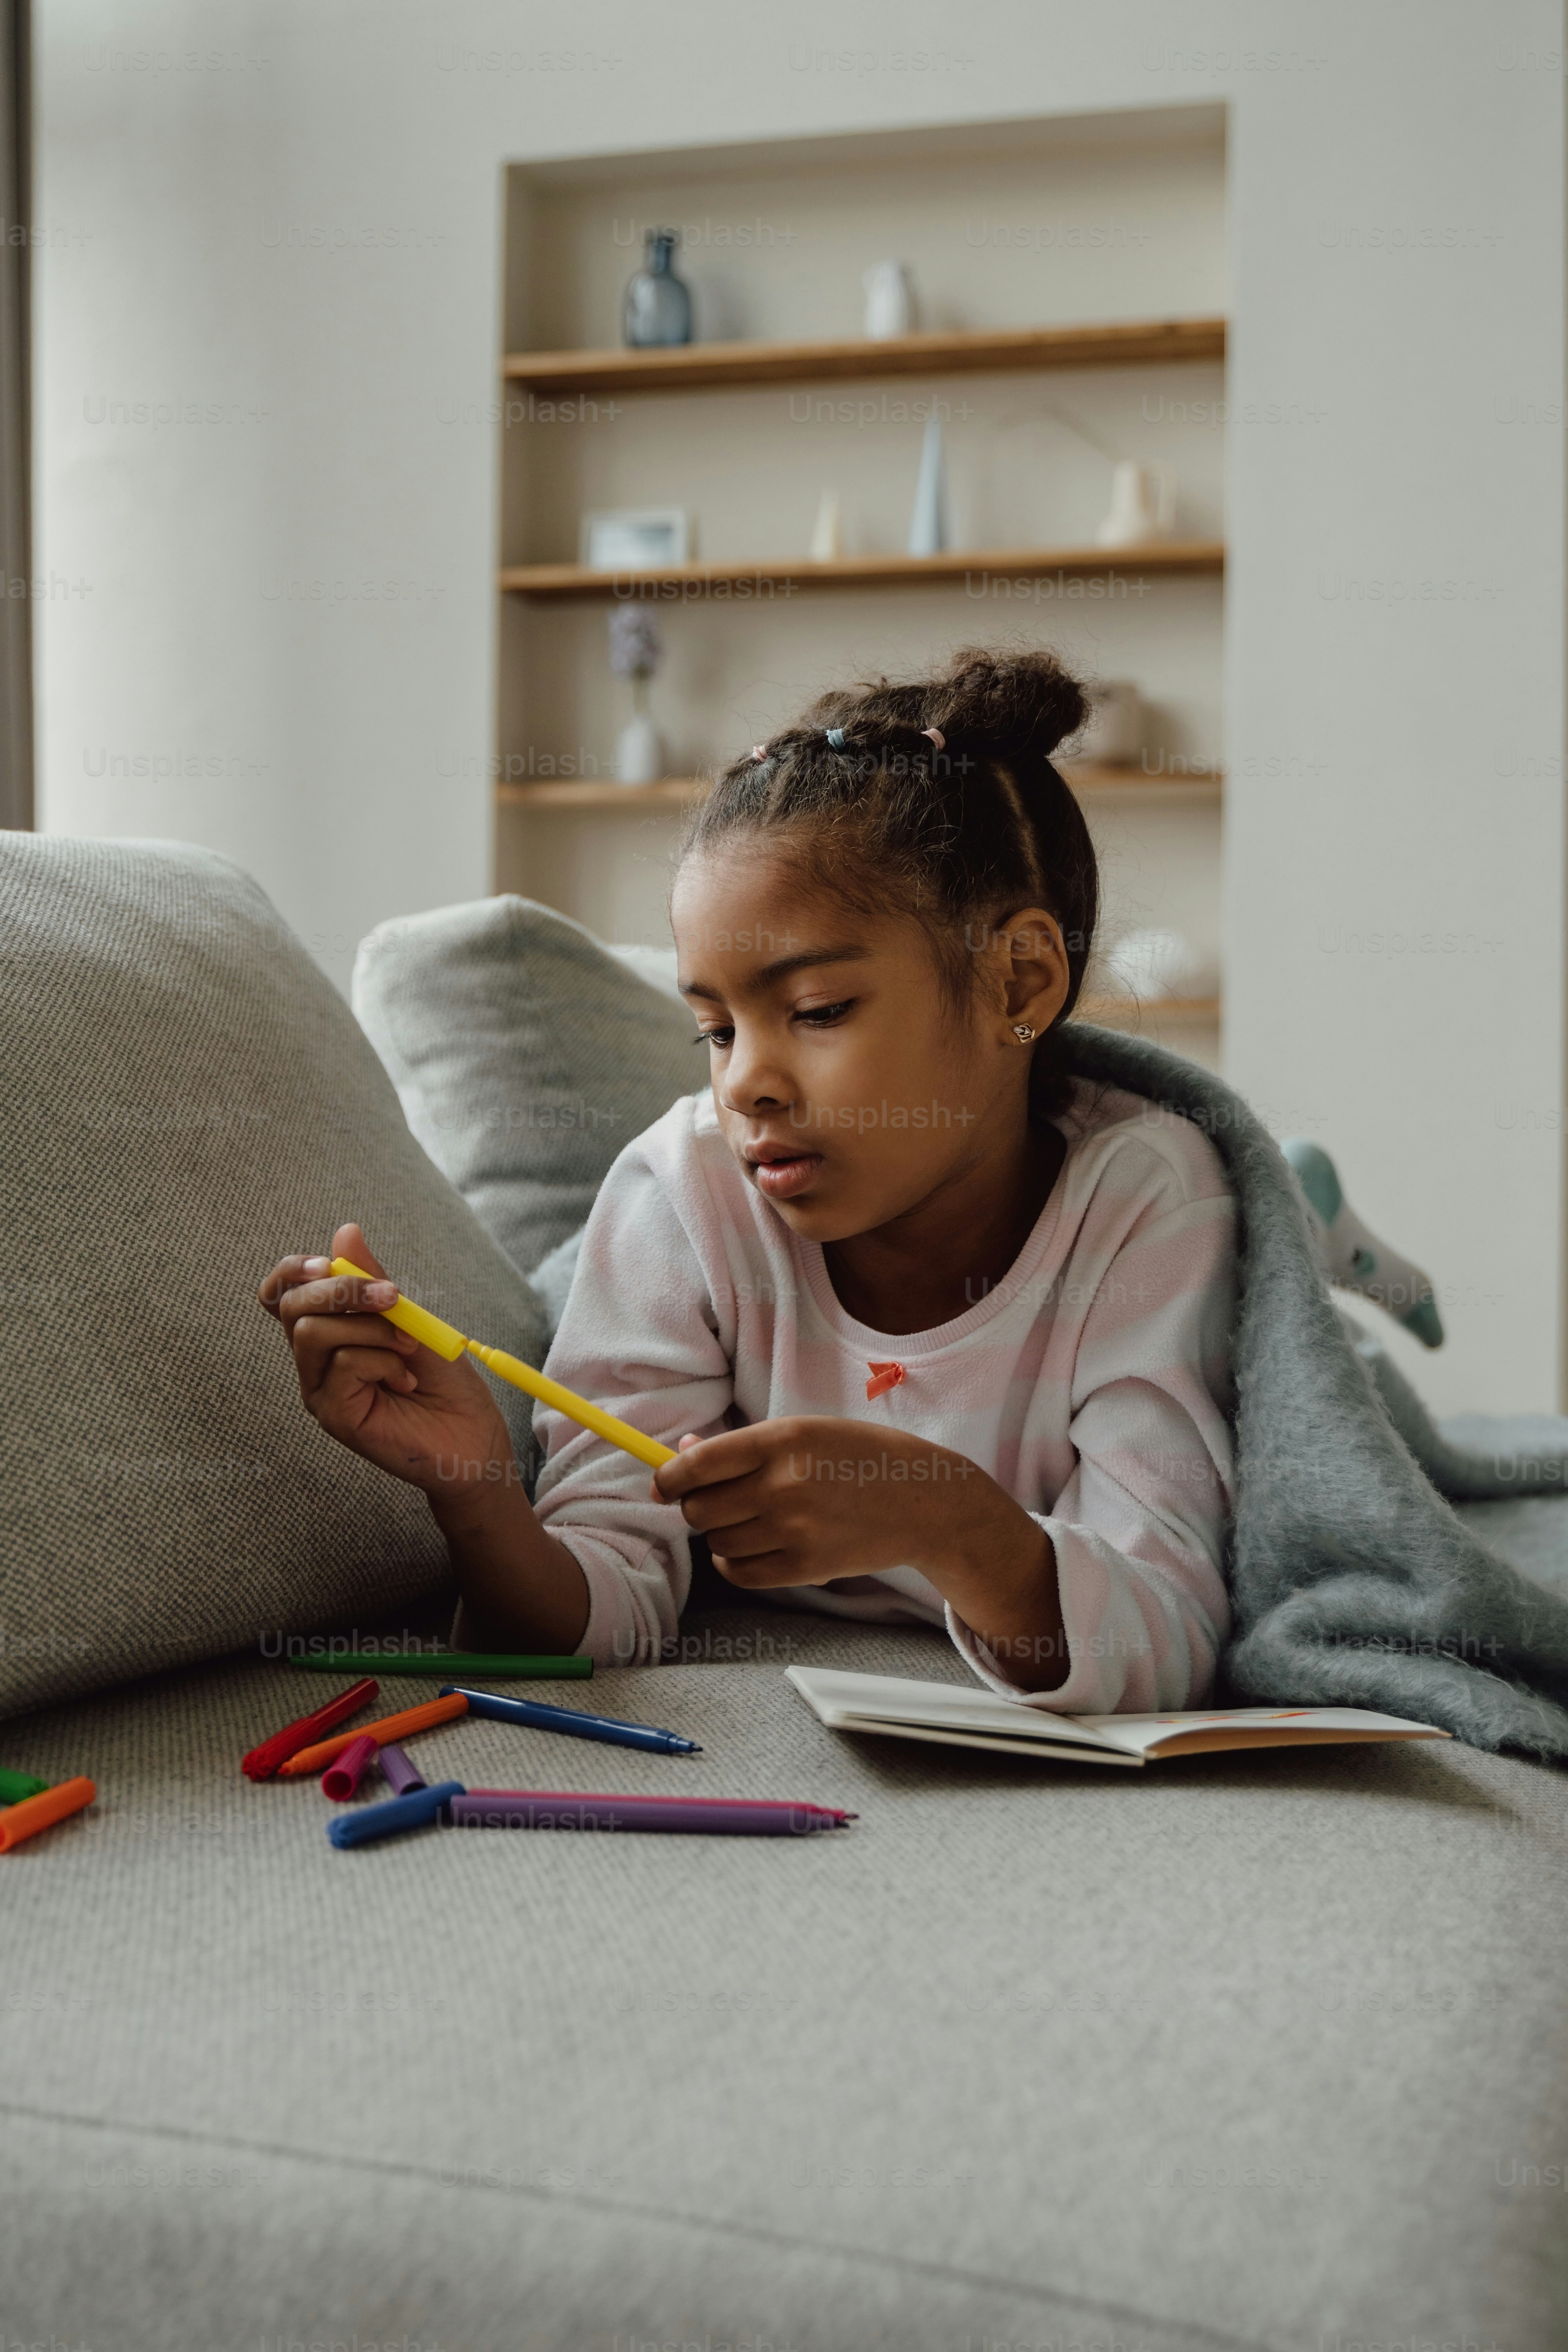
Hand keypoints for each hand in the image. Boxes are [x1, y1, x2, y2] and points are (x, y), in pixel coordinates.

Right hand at [258, 1221, 514, 1499]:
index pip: (280, 1293)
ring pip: (313, 1333)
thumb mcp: (411, 1318)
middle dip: (343, 1289)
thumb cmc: (443, 1378)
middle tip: (394, 1298)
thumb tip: (345, 1232)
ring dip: (370, 1328)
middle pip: (291, 1306)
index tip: (331, 1262)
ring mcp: (319, 1390)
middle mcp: (314, 1362)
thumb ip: (374, 1281)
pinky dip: (381, 1360)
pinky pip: (341, 1365)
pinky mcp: (333, 1415)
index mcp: (328, 1333)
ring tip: (408, 1346)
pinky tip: (406, 1378)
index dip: (293, 1270)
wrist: (471, 1433)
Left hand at [651, 1416, 1062, 1676]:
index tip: (662, 1482)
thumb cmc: (860, 1458)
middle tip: (714, 1501)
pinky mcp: (807, 1567)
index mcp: (783, 1440)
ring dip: (721, 1534)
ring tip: (748, 1520)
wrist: (924, 1501)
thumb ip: (743, 1446)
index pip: (699, 1463)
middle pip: (700, 1509)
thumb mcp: (806, 1432)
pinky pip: (741, 1574)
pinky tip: (747, 1549)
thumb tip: (682, 1452)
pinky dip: (733, 1565)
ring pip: (718, 1543)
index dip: (669, 1476)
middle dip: (696, 1506)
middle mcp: (785, 1485)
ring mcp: (796, 1530)